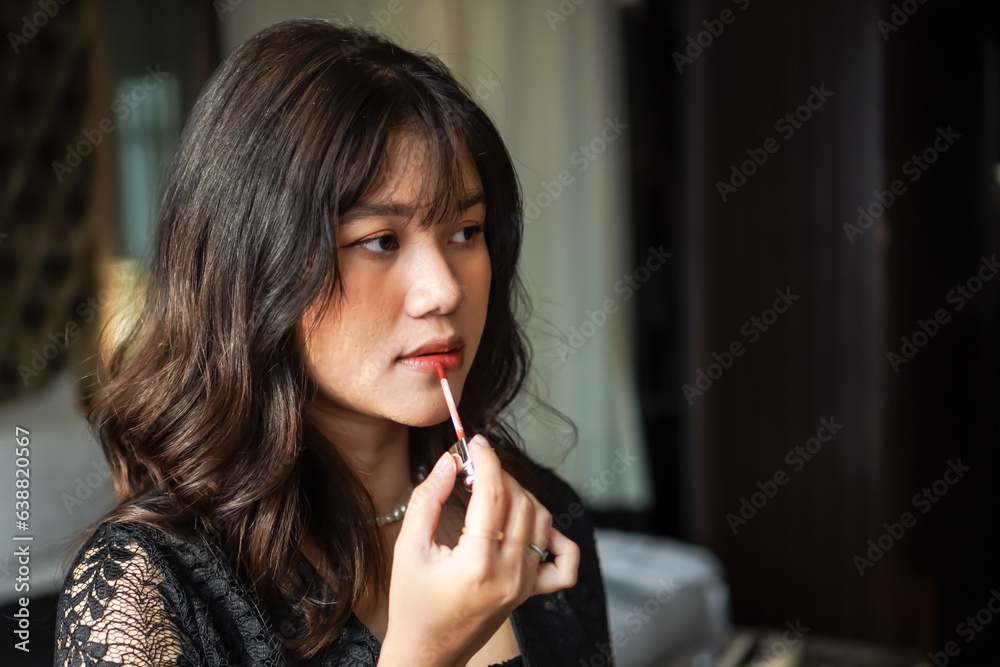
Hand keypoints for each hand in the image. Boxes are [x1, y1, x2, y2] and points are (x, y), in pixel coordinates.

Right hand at [379, 434, 578, 666]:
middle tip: (473, 467)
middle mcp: (509, 574)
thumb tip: (449, 461)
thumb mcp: (408, 547)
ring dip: (519, 494)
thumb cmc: (412, 603)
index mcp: (477, 564)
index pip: (493, 494)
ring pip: (540, 519)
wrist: (427, 652)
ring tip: (490, 490)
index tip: (474, 442)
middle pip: (519, 501)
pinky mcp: (531, 592)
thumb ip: (428, 499)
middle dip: (498, 474)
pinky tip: (528, 523)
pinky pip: (563, 560)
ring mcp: (525, 584)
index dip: (485, 460)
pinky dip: (554, 535)